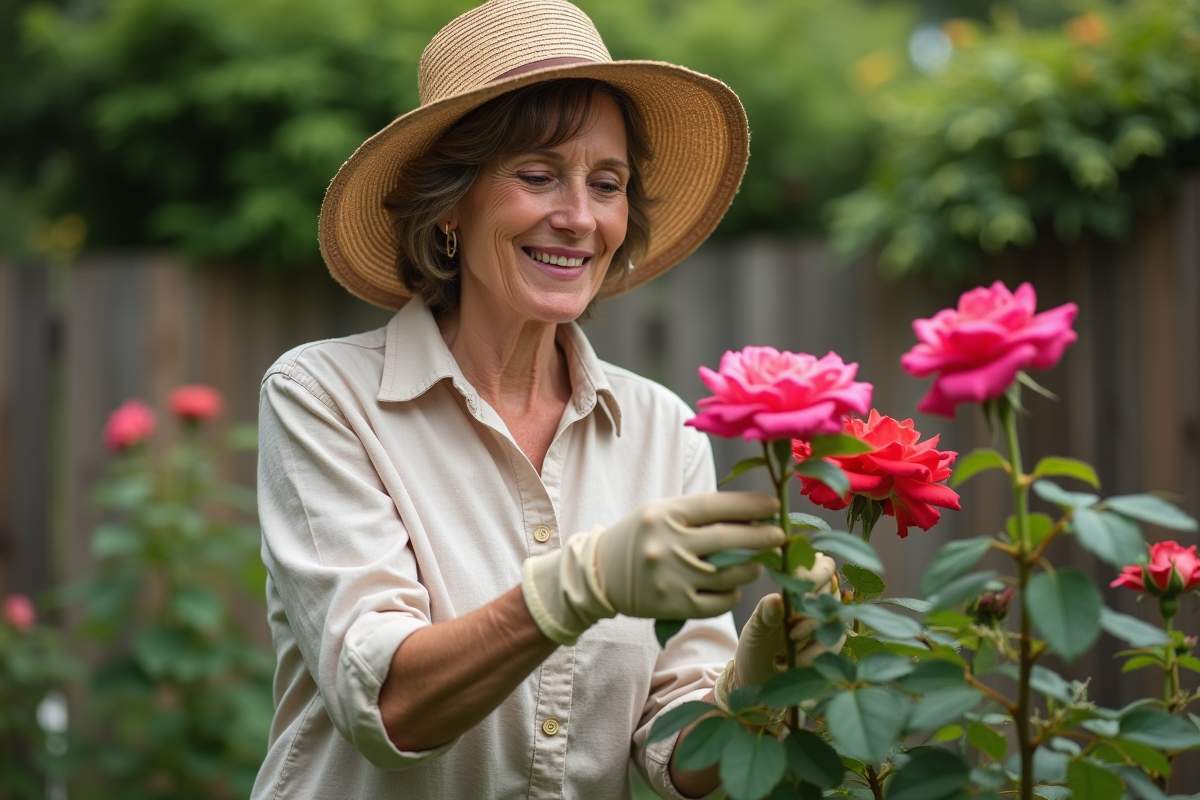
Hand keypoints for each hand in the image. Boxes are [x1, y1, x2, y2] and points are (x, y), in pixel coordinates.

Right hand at [521, 492, 783, 644]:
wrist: (599, 574)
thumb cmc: (639, 537)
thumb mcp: (661, 513)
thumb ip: (698, 513)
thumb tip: (750, 514)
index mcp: (665, 514)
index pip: (716, 505)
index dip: (750, 505)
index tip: (773, 505)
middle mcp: (667, 544)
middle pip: (728, 539)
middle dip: (762, 536)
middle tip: (781, 535)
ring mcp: (671, 577)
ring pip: (729, 575)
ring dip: (751, 568)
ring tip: (758, 563)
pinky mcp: (674, 605)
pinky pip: (718, 602)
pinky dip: (732, 594)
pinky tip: (734, 587)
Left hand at [714, 553, 844, 712]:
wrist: (758, 682)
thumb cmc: (756, 647)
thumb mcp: (755, 629)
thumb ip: (766, 614)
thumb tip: (777, 599)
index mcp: (799, 588)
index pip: (823, 566)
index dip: (815, 571)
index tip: (796, 583)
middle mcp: (817, 603)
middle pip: (833, 590)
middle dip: (811, 606)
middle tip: (790, 626)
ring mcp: (828, 625)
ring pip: (835, 618)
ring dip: (810, 632)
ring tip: (787, 643)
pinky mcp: (831, 648)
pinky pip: (834, 645)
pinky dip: (812, 655)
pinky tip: (789, 662)